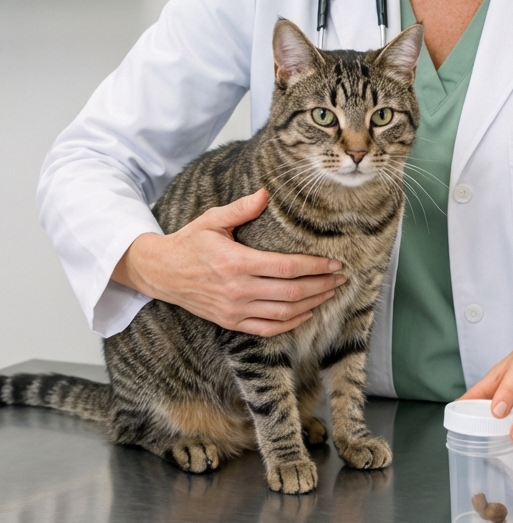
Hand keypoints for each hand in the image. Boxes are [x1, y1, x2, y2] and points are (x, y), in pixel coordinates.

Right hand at [112, 188, 345, 335]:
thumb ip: (242, 208)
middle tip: (341, 278)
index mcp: (236, 262)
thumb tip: (267, 193)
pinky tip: (306, 313)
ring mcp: (234, 310)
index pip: (287, 268)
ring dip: (312, 304)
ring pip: (283, 313)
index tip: (335, 263)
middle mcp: (238, 290)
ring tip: (330, 293)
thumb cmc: (189, 242)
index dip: (316, 267)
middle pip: (292, 292)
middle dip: (322, 285)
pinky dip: (290, 324)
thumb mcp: (212, 219)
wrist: (161, 272)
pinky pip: (267, 329)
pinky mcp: (230, 322)